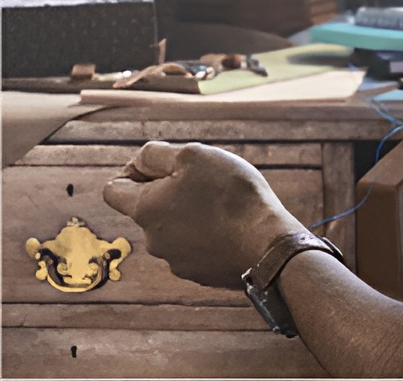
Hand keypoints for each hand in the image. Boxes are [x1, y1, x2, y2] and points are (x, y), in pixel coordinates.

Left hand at [103, 141, 302, 289]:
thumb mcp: (193, 155)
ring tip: (224, 202)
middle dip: (171, 191)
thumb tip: (139, 161)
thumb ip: (157, 154)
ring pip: (175, 227)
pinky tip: (233, 225)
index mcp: (144, 209)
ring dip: (191, 212)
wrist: (264, 245)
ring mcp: (175, 260)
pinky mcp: (199, 273)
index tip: (164, 166)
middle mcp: (152, 239)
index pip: (113, 189)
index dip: (133, 170)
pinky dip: (208, 233)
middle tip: (206, 180)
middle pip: (150, 207)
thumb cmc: (229, 194)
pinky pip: (196, 246)